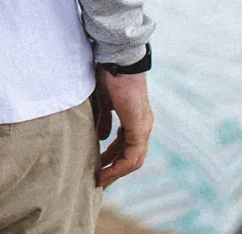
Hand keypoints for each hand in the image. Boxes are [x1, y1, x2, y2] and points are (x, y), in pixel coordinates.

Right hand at [93, 67, 153, 188]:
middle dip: (115, 168)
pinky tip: (105, 172)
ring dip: (116, 172)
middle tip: (100, 178)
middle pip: (132, 155)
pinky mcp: (139, 128)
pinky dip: (118, 167)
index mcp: (135, 116)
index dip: (113, 156)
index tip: (98, 165)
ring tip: (101, 181)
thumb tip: (102, 136)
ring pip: (133, 159)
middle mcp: (143, 124)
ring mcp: (143, 127)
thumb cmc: (108, 74)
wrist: (118, 61)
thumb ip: (103, 119)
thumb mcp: (103, 101)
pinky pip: (131, 156)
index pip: (126, 143)